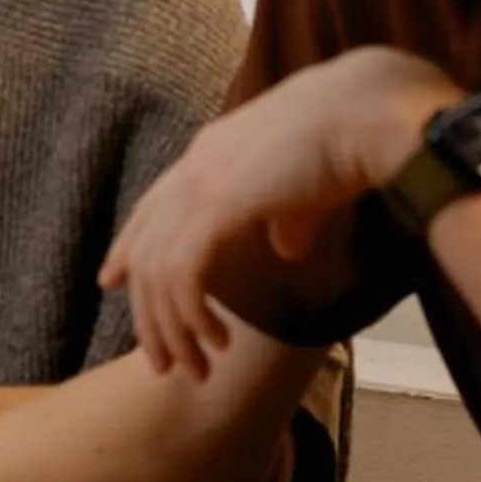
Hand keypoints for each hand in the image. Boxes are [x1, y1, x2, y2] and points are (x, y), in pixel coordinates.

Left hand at [100, 45, 462, 379]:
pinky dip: (192, 316)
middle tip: (164, 363)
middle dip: (149, 313)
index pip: (151, 209)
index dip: (129, 247)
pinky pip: (182, 275)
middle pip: (147, 252)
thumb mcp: (306, 186)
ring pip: (158, 273)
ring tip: (197, 368)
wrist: (367, 113)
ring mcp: (200, 184)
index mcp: (209, 155)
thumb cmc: (350, 140)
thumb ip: (288, 217)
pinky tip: (218, 341)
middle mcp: (194, 168)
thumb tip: (287, 247)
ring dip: (173, 330)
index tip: (113, 282)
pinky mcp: (217, 206)